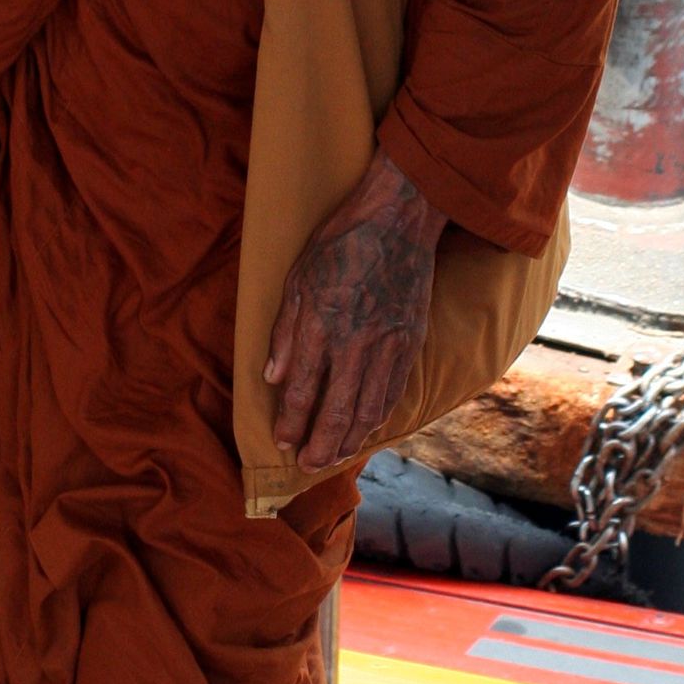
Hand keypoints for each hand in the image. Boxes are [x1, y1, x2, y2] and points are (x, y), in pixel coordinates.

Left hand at [265, 152, 445, 473]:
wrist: (399, 218)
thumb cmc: (341, 242)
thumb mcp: (297, 278)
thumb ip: (284, 332)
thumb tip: (272, 378)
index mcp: (322, 324)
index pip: (302, 390)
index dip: (290, 422)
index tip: (282, 439)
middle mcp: (356, 341)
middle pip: (336, 410)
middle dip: (320, 446)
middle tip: (307, 466)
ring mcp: (388, 343)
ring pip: (368, 409)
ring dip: (350, 440)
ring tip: (335, 456)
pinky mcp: (412, 340)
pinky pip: (393, 390)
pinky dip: (378, 416)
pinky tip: (366, 428)